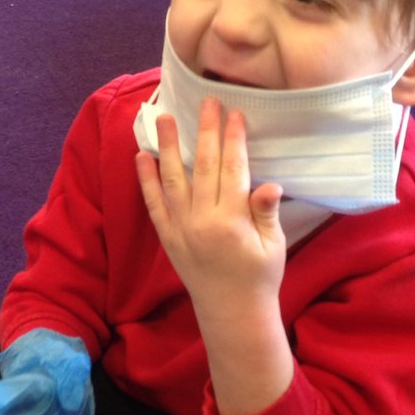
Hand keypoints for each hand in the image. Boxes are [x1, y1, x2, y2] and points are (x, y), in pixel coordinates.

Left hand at [135, 97, 286, 310]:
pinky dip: (145, 180)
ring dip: (169, 146)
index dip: (234, 139)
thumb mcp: (273, 246)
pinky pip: (153, 204)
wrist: (231, 313)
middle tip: (206, 101)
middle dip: (205, 131)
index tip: (234, 113)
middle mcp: (202, 221)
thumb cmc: (259, 277)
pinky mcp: (168, 237)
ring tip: (164, 118)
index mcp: (232, 221)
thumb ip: (266, 213)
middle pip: (204, 166)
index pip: (233, 169)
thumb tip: (268, 185)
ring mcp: (181, 229)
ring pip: (172, 179)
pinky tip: (141, 156)